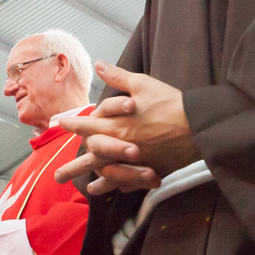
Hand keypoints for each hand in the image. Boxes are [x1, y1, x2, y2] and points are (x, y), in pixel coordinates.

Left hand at [55, 62, 199, 188]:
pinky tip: (117, 190)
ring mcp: (133, 161)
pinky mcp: (148, 169)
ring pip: (108, 175)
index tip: (61, 124)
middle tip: (57, 176)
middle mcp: (119, 145)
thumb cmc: (169, 103)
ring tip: (86, 190)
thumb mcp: (143, 84)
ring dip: (95, 182)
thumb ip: (118, 77)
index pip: (86, 125)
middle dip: (73, 167)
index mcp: (115, 124)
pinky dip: (121, 186)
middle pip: (90, 158)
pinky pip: (130, 182)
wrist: (197, 127)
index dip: (72, 124)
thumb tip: (99, 64)